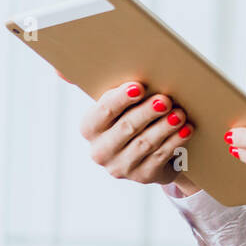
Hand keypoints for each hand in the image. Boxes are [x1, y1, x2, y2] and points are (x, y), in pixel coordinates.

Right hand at [78, 80, 195, 188]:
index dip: (120, 99)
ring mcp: (121, 167)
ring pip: (145, 144)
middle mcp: (100, 150)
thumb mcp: (117, 101)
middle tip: (166, 99)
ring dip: (164, 127)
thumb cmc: (132, 114)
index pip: (102, 112)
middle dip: (147, 112)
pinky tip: (186, 130)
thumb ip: (95, 84)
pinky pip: (160, 157)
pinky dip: (175, 141)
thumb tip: (59, 69)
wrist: (149, 148)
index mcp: (89, 127)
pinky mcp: (142, 176)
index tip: (138, 87)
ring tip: (179, 114)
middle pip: (126, 128)